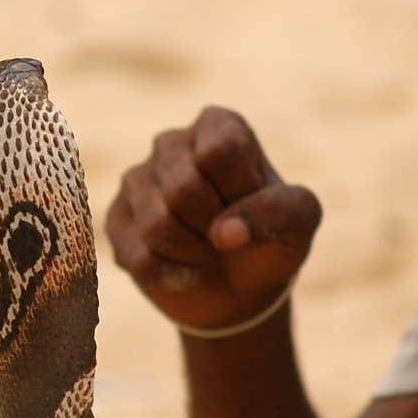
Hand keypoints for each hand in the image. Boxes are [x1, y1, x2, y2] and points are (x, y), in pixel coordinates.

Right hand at [105, 106, 321, 330]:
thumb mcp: (301, 222)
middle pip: (184, 189)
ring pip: (156, 224)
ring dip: (192, 254)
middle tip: (226, 236)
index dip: (241, 194)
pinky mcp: (116, 222)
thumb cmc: (271, 241)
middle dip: (213, 228)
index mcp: (217, 126)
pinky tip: (184, 274)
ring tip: (205, 253)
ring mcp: (137, 181)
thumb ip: (282, 212)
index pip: (220, 152)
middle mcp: (171, 144)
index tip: (252, 206)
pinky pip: (137, 256)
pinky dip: (169, 276)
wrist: (239, 291)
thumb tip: (224, 233)